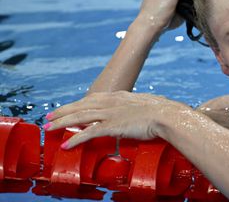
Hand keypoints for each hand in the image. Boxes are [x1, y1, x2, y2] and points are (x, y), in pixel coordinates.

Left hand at [45, 91, 187, 148]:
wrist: (167, 115)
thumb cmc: (163, 111)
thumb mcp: (148, 105)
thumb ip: (139, 108)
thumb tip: (141, 114)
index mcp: (119, 96)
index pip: (93, 99)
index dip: (78, 103)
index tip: (69, 107)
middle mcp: (111, 102)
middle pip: (81, 106)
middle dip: (63, 111)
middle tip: (49, 117)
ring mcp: (110, 113)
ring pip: (79, 117)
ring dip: (61, 123)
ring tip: (48, 128)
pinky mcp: (112, 126)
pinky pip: (88, 133)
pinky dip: (75, 139)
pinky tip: (66, 144)